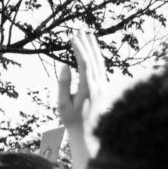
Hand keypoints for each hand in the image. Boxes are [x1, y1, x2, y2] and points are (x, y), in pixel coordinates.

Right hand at [57, 30, 108, 168]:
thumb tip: (65, 66)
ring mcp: (104, 88)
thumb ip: (63, 85)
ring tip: (88, 37)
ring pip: (101, 63)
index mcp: (89, 89)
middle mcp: (99, 86)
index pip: (85, 63)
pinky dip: (97, 59)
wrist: (90, 138)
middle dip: (87, 44)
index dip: (79, 48)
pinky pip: (102, 70)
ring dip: (93, 49)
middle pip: (95, 59)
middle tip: (80, 30)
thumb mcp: (63, 106)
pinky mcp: (104, 91)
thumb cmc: (73, 123)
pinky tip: (93, 54)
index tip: (72, 37)